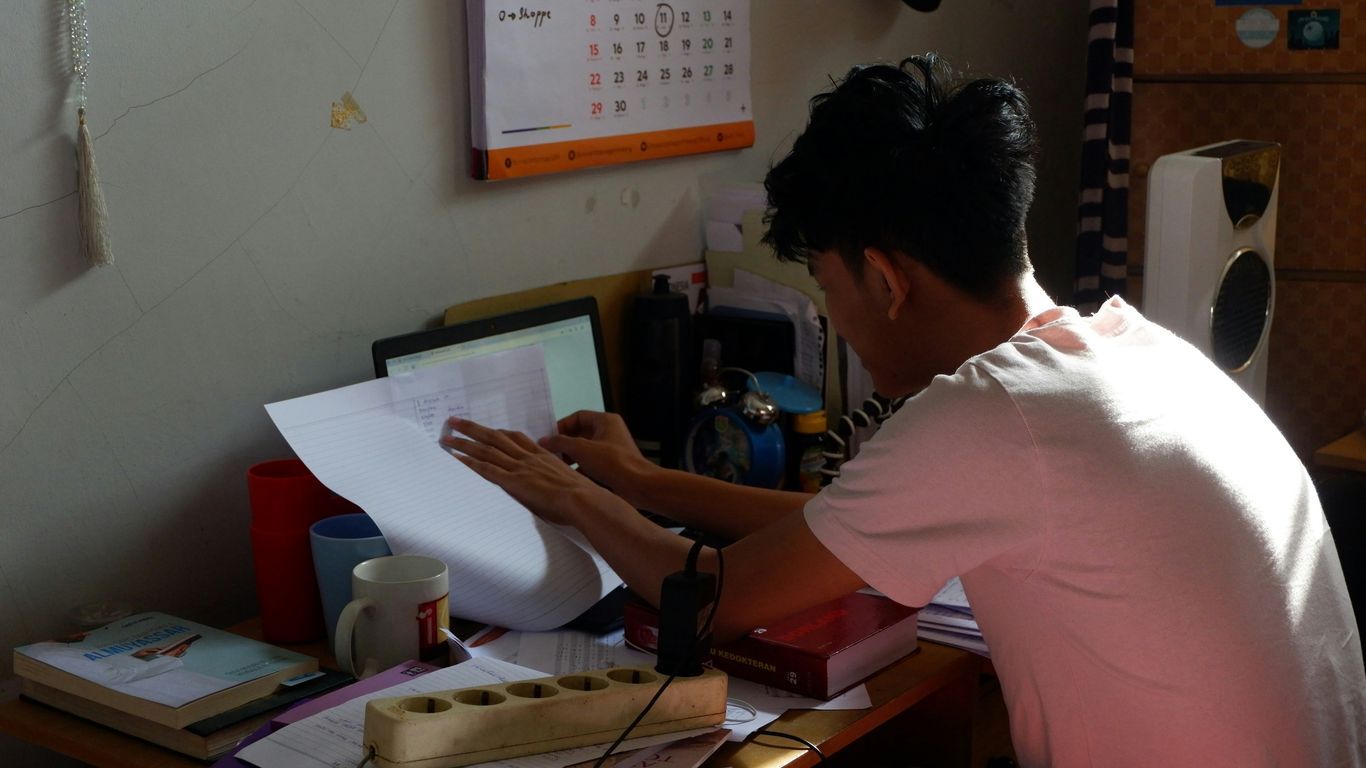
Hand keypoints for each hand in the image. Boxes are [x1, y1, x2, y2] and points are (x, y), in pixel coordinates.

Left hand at [441, 416, 614, 526]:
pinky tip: (455, 458)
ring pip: (486, 451)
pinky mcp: (513, 482)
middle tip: (455, 421)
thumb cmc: (581, 495)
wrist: (583, 499)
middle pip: (495, 437)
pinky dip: (469, 462)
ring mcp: (519, 468)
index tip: (486, 428)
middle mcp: (527, 457)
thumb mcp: (568, 479)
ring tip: (447, 436)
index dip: (497, 432)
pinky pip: (486, 469)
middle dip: (473, 428)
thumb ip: (555, 477)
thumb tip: (551, 484)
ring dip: (464, 442)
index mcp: (542, 455)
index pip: (515, 438)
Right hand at [540, 411, 653, 502]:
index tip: (549, 437)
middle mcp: (609, 432)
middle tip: (550, 453)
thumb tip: (544, 441)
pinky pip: (591, 463)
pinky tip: (570, 477)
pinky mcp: (611, 466)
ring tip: (557, 466)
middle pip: (580, 434)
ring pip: (584, 450)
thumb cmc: (614, 463)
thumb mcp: (581, 449)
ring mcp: (611, 450)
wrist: (638, 486)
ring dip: (571, 458)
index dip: (562, 426)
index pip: (578, 417)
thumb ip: (560, 442)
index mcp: (605, 421)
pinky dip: (580, 469)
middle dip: (565, 444)